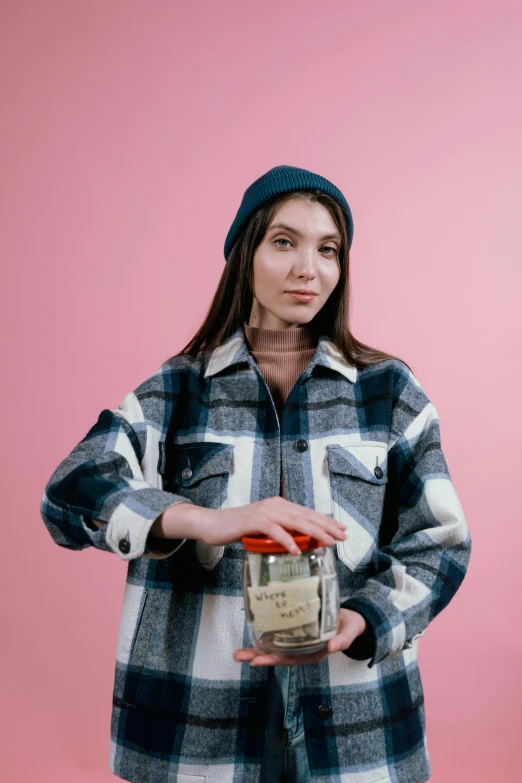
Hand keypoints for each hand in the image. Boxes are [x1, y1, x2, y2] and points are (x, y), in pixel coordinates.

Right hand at [195, 496, 346, 553]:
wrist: (213, 524)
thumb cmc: (239, 528)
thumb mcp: (264, 529)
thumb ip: (281, 531)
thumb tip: (301, 543)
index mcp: (279, 505)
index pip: (308, 513)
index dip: (326, 521)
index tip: (342, 530)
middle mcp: (275, 505)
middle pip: (306, 516)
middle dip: (327, 526)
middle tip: (343, 537)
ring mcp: (264, 512)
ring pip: (295, 521)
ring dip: (314, 532)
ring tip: (328, 542)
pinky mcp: (254, 521)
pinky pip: (274, 531)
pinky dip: (287, 540)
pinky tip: (297, 549)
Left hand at [233, 609, 368, 665]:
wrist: (350, 619)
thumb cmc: (348, 626)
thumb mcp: (349, 632)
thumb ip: (343, 640)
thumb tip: (333, 647)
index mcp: (313, 652)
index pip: (291, 658)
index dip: (274, 659)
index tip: (257, 660)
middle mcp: (302, 649)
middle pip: (278, 655)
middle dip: (258, 656)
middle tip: (238, 656)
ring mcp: (298, 642)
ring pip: (275, 648)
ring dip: (256, 650)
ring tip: (238, 653)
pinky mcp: (296, 631)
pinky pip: (279, 636)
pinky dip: (264, 638)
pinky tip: (251, 635)